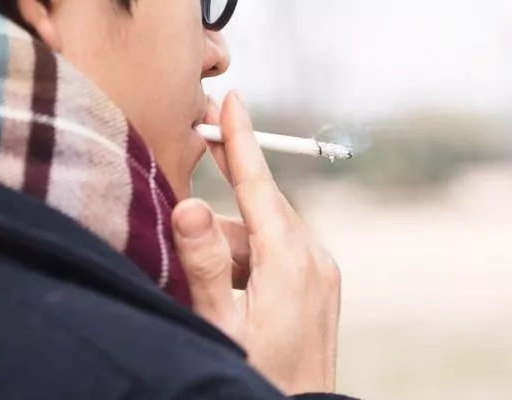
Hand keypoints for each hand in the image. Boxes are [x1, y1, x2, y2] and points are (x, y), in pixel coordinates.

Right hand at [171, 92, 340, 394]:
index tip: (233, 99)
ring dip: (233, 249)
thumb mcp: (220, 324)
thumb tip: (190, 205)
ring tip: (214, 296)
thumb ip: (204, 264)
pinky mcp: (321, 285)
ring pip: (267, 235)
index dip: (241, 139)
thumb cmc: (259, 374)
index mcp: (291, 260)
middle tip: (190, 213)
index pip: (259, 184)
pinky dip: (252, 261)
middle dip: (223, 211)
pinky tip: (234, 296)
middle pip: (260, 210)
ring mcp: (322, 272)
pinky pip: (281, 253)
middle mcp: (314, 257)